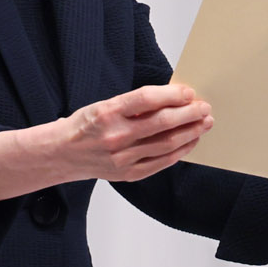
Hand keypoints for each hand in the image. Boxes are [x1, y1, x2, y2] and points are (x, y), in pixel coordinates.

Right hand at [56, 84, 214, 181]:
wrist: (62, 154)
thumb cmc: (86, 125)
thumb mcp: (104, 105)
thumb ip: (135, 104)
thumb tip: (172, 99)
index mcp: (108, 113)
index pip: (146, 99)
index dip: (171, 95)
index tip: (189, 92)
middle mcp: (115, 136)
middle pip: (162, 123)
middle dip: (189, 114)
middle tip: (205, 108)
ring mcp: (122, 158)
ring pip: (166, 144)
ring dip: (190, 132)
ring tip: (204, 123)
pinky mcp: (128, 174)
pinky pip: (162, 162)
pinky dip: (180, 151)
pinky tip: (190, 141)